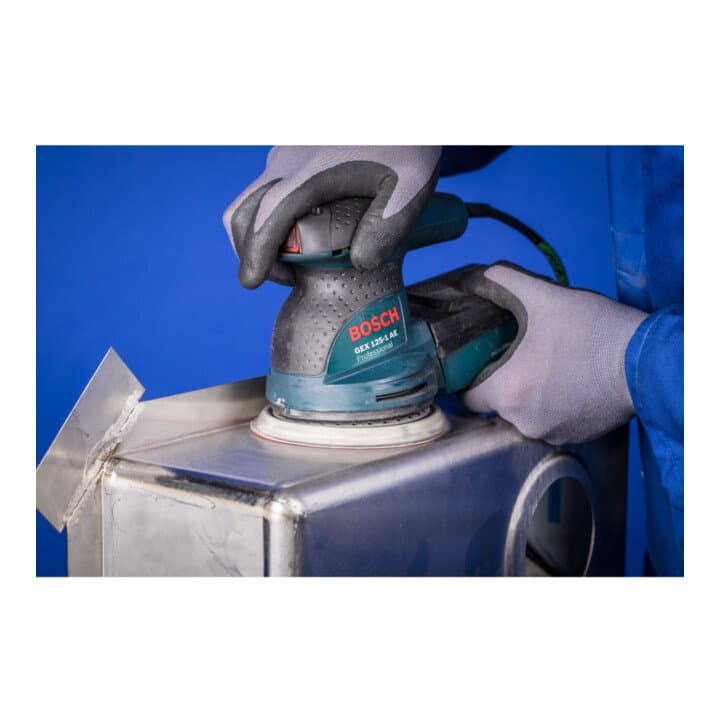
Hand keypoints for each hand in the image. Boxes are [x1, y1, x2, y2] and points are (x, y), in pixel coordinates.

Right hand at [223, 146, 440, 287]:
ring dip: (258, 237)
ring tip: (295, 262)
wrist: (398, 104)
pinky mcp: (289, 154)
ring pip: (250, 202)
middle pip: (243, 212)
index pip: (270, 214)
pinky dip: (268, 219)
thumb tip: (360, 261)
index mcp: (314, 172)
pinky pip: (264, 192)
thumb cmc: (406, 142)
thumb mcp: (410, 186)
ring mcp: (285, 155)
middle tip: (288, 278)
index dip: (256, 251)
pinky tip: (302, 232)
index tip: (252, 281)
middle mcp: (288, 161)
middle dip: (251, 252)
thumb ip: (387, 226)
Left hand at [461, 262, 647, 444]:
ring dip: (530, 395)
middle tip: (521, 357)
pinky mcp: (575, 438)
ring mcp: (551, 433)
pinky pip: (550, 423)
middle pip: (497, 404)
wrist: (647, 362)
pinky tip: (568, 384)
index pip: (468, 396)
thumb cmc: (594, 331)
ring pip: (524, 414)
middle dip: (504, 382)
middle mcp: (523, 421)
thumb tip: (482, 277)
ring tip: (549, 368)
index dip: (471, 377)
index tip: (481, 362)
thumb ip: (505, 282)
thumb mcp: (546, 296)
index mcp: (507, 392)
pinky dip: (554, 407)